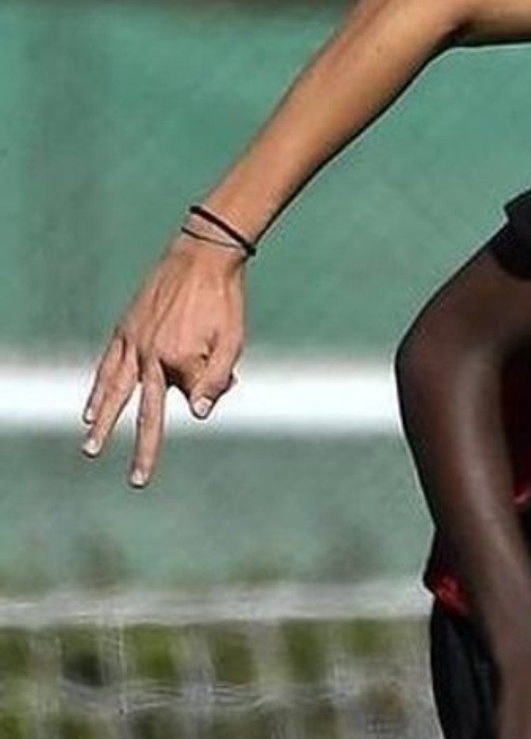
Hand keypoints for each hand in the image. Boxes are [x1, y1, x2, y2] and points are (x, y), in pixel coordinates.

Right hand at [81, 235, 248, 485]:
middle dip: (143, 448)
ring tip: (91, 446)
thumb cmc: (225, 303)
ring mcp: (133, 342)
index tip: (219, 381)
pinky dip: (98, 389)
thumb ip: (215, 380)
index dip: (207, 394)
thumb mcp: (233, 342)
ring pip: (114, 391)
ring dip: (104, 421)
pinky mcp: (125, 330)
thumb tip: (197, 415)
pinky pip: (108, 367)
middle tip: (138, 481)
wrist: (202, 257)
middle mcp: (149, 355)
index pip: (186, 400)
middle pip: (144, 412)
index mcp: (177, 359)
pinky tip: (90, 408)